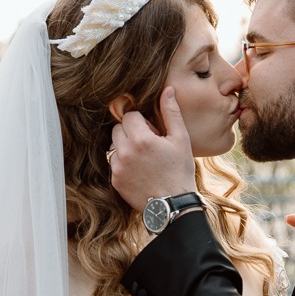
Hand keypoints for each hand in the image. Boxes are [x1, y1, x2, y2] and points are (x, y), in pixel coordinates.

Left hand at [109, 88, 195, 211]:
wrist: (173, 205)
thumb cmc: (180, 171)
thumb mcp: (180, 140)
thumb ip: (171, 112)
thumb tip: (167, 89)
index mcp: (141, 139)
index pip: (130, 116)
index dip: (142, 122)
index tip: (154, 133)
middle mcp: (125, 152)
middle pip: (119, 128)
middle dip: (131, 132)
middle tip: (149, 145)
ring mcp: (117, 167)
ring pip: (115, 145)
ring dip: (126, 147)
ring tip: (144, 160)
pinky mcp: (114, 180)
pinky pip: (114, 162)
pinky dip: (124, 163)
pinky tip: (140, 172)